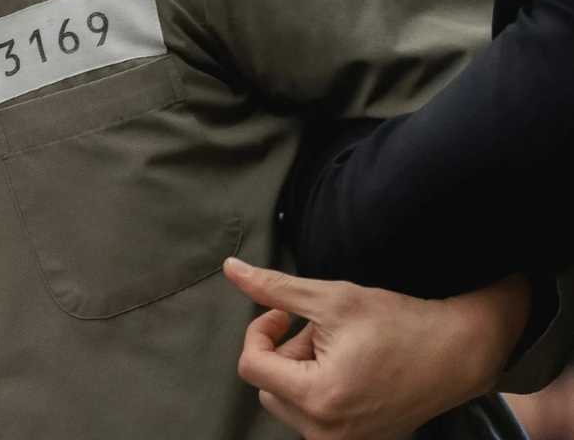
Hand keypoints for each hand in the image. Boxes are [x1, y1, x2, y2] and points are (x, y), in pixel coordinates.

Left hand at [224, 257, 529, 439]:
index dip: (261, 331)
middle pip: (267, 387)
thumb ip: (273, 288)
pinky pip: (314, 416)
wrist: (460, 352)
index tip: (284, 312)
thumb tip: (229, 268)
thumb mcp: (330, 299)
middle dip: (284, 352)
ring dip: (300, 370)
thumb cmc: (398, 323)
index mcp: (318, 399)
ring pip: (288, 402)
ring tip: (336, 348)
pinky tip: (349, 367)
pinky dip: (319, 388)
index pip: (251, 366)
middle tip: (317, 329)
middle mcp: (327, 432)